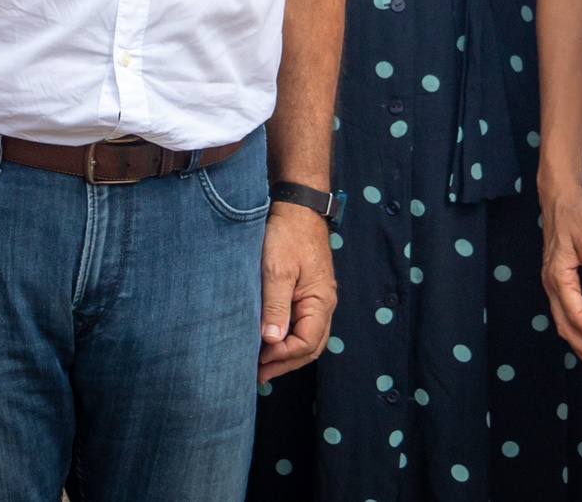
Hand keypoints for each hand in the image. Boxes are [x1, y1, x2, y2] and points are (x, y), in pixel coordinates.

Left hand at [259, 204, 336, 381]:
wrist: (297, 206)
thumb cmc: (288, 235)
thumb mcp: (277, 270)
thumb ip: (275, 306)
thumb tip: (271, 341)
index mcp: (320, 302)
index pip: (306, 343)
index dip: (282, 356)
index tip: (257, 360)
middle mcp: (324, 304)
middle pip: (310, 347)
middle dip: (285, 363)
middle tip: (258, 375)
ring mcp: (317, 299)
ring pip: (307, 338)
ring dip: (286, 354)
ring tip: (262, 366)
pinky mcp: (307, 292)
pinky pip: (301, 324)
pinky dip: (287, 338)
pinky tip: (269, 341)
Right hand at [539, 181, 581, 369]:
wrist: (560, 196)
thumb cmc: (576, 214)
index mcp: (558, 276)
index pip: (576, 316)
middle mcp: (551, 283)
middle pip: (565, 327)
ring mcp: (552, 282)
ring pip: (562, 321)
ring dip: (578, 342)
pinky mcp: (558, 278)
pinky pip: (564, 311)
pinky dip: (575, 328)